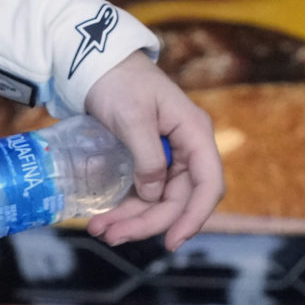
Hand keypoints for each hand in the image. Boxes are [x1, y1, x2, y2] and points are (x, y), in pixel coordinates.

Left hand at [80, 53, 224, 250]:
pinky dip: (124, 208)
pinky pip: (142, 193)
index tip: (172, 241)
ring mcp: (167, 156)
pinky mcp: (146, 160)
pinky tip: (103, 217)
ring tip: (99, 230)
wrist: (96, 63)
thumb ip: (147, 157)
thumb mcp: (132, 117)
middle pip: (178, 199)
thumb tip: (153, 195)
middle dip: (147, 222)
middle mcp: (186, 148)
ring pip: (157, 201)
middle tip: (111, 235)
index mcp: (194, 133)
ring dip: (131, 220)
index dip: (195, 216)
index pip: (208, 183)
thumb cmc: (119, 81)